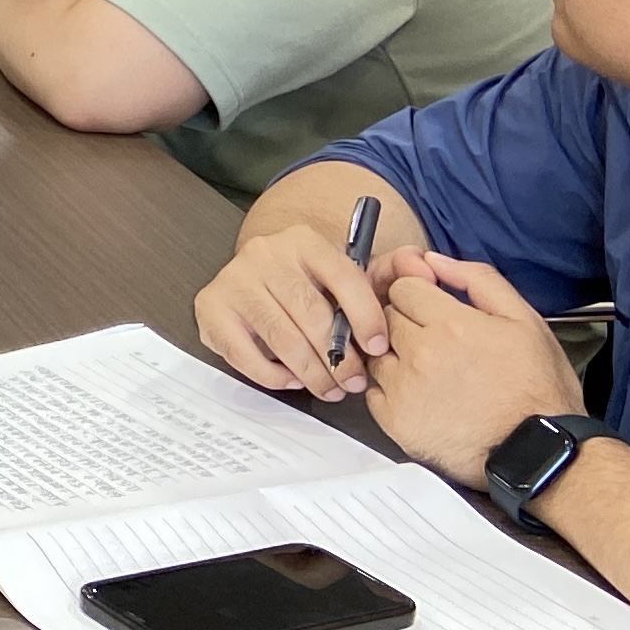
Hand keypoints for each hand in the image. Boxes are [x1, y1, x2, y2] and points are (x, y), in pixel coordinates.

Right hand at [198, 226, 396, 400]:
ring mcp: (234, 280)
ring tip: (330, 389)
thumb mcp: (348, 275)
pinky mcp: (211, 308)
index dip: (366, 317)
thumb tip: (418, 265)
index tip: (379, 348)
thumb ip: (386, 273)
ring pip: (281, 337)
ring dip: (311, 372)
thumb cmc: (311, 284)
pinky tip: (293, 379)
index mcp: (304, 241)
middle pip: (310, 313)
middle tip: (353, 382)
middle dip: (337, 357)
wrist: (259, 275)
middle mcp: (265, 253)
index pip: (343, 278)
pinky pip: (246, 354)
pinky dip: (274, 375)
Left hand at [364, 249, 586, 483]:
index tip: (433, 308)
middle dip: (406, 320)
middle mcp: (420, 354)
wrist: (538, 453)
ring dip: (395, 354)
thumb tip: (434, 260)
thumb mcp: (524, 321)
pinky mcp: (394, 422)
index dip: (419, 294)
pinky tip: (419, 394)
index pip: (403, 287)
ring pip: (375, 352)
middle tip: (435, 339)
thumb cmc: (538, 389)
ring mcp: (403, 389)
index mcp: (451, 324)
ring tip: (429, 369)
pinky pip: (372, 390)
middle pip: (386, 316)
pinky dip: (389, 388)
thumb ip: (478, 281)